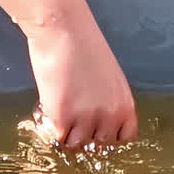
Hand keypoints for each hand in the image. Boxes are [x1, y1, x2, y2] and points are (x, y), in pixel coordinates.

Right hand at [26, 20, 137, 149]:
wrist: (63, 29)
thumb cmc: (84, 45)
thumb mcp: (109, 77)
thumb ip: (108, 101)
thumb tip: (96, 118)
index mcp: (125, 105)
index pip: (123, 139)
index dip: (107, 135)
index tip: (95, 128)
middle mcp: (109, 115)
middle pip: (98, 144)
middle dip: (85, 134)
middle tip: (72, 117)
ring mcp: (86, 118)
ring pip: (76, 144)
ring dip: (66, 132)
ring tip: (59, 112)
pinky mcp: (62, 117)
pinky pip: (57, 137)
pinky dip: (51, 128)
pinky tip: (48, 111)